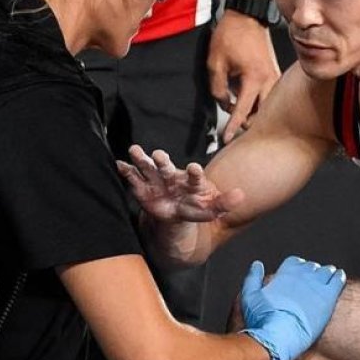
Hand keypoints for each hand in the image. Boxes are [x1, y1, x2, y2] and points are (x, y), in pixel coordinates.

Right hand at [115, 145, 244, 222]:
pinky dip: (126, 171)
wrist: (176, 209)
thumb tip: (241, 196)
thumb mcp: (211, 208)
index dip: (195, 173)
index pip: (194, 176)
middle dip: (163, 162)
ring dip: (141, 159)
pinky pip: (133, 178)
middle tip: (159, 154)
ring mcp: (156, 180)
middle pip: (168, 168)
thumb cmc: (196, 205)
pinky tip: (119, 165)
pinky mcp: (142, 188)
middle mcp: (172, 176)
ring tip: (134, 150)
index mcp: (191, 181)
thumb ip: (224, 203)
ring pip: (148, 167)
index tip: (195, 168)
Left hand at [207, 12, 281, 142]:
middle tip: (231, 126)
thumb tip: (223, 103)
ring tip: (237, 111)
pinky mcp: (274, 73)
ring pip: (267, 106)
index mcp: (253, 78)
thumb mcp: (215, 63)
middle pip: (260, 114)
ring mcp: (274, 77)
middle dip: (246, 123)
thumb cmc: (231, 35)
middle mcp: (269, 80)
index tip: (226, 138)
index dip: (232, 126)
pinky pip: (269, 96)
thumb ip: (217, 88)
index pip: (242, 110)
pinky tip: (246, 100)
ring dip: (253, 113)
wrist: (246, 16)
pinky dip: (258, 103)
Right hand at [240, 256, 346, 359]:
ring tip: (328, 277)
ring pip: (326, 271)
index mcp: (284, 273)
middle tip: (313, 279)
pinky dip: (338, 276)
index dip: (297, 266)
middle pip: (311, 267)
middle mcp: (301, 275)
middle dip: (312, 271)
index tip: (298, 272)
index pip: (294, 262)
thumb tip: (257, 264)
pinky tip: (338, 277)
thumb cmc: (261, 320)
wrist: (277, 338)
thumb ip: (252, 278)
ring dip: (326, 272)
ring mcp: (316, 285)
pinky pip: (338, 280)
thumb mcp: (249, 296)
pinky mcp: (328, 298)